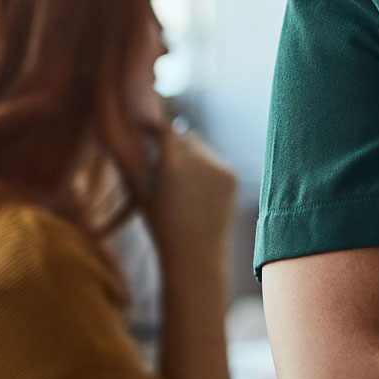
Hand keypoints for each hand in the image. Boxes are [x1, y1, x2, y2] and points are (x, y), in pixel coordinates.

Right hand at [144, 119, 237, 258]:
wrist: (197, 253)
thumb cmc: (163, 226)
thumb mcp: (146, 193)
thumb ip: (148, 163)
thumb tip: (149, 140)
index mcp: (173, 165)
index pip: (165, 129)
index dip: (154, 125)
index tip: (146, 126)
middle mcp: (198, 161)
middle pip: (185, 136)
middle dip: (175, 143)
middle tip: (167, 158)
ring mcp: (218, 167)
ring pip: (201, 149)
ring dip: (191, 156)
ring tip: (184, 187)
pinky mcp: (231, 175)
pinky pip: (215, 162)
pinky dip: (206, 170)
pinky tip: (200, 195)